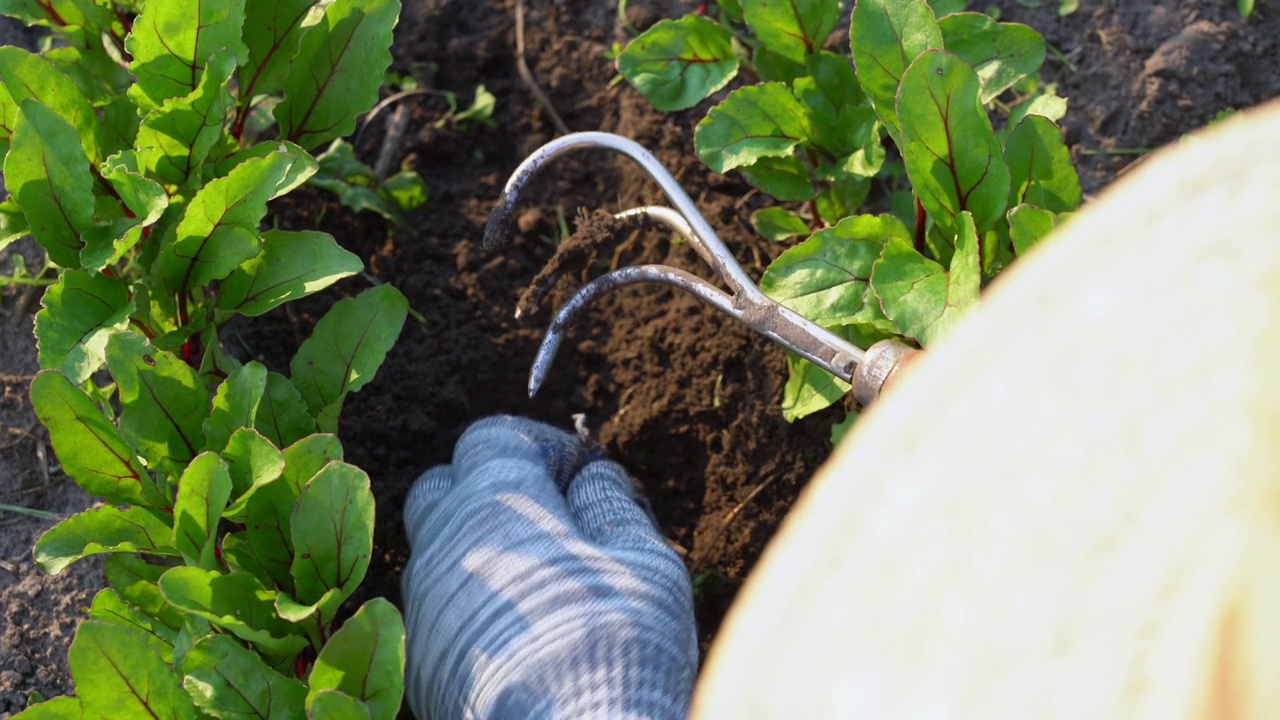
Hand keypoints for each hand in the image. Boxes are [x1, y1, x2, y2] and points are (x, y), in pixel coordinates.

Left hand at [401, 415, 697, 718]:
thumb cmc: (616, 645)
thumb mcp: (644, 560)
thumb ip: (611, 503)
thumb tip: (593, 476)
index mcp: (496, 505)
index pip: (491, 438)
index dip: (540, 446)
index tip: (580, 473)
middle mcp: (445, 547)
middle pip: (443, 487)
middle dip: (491, 487)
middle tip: (551, 519)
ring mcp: (424, 609)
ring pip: (435, 550)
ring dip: (478, 547)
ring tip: (541, 580)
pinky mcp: (420, 664)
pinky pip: (434, 610)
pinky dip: (469, 603)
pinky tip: (517, 632)